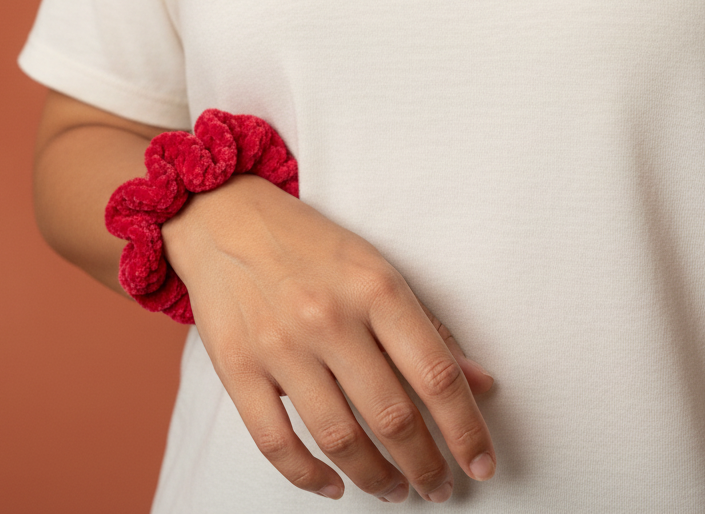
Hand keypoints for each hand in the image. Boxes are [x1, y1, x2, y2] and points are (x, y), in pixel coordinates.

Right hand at [162, 174, 496, 502]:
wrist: (224, 218)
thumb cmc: (308, 245)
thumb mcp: (376, 269)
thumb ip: (428, 328)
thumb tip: (480, 383)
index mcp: (375, 288)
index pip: (436, 375)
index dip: (467, 431)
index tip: (481, 464)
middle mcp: (329, 317)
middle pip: (393, 417)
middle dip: (426, 467)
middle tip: (437, 487)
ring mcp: (280, 345)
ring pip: (339, 438)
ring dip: (375, 478)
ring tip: (393, 489)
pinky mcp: (237, 366)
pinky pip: (275, 441)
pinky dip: (309, 476)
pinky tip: (333, 485)